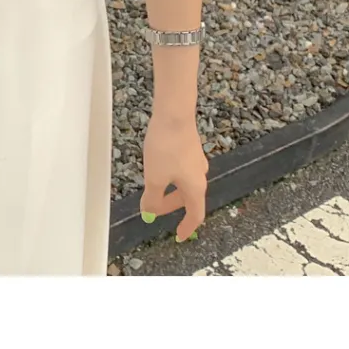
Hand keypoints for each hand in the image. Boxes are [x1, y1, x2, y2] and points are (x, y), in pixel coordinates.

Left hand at [140, 96, 207, 243]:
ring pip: (185, 183)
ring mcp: (196, 159)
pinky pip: (183, 170)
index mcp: (195, 188)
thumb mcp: (155, 178)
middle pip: (189, 199)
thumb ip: (152, 199)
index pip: (196, 215)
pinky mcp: (190, 146)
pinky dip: (172, 177)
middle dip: (171, 206)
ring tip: (153, 188)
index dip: (187, 228)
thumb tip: (148, 214)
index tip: (179, 236)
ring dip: (171, 191)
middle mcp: (200, 175)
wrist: (174, 113)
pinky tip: (159, 168)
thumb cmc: (166, 148)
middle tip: (153, 208)